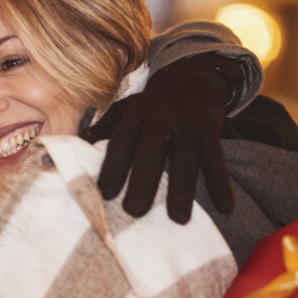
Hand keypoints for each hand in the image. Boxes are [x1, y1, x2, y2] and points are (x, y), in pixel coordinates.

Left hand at [86, 54, 237, 222]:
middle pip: (152, 150)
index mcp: (135, 113)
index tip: (105, 194)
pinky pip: (216, 158)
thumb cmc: (151, 106)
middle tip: (135, 212)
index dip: (113, 166)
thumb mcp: (124, 111)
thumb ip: (103, 130)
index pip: (121, 141)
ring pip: (186, 157)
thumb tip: (73, 148)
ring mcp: (188, 122)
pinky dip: (220, 183)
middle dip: (144, 181)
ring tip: (178, 219)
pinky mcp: (211, 129)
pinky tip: (225, 208)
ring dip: (182, 189)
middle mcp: (161, 115)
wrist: (192, 78)